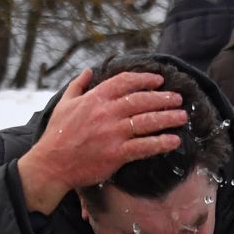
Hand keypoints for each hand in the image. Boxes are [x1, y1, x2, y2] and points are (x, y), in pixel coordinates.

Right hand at [16, 69, 187, 212]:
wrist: (51, 164)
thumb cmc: (57, 135)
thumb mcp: (64, 104)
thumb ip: (77, 85)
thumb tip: (87, 70)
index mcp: (95, 98)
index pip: (125, 82)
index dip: (145, 79)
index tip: (159, 80)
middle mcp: (107, 113)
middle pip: (142, 100)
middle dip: (163, 98)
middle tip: (178, 99)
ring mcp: (113, 133)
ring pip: (147, 121)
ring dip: (168, 118)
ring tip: (182, 116)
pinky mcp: (117, 154)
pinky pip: (144, 146)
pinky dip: (161, 143)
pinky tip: (174, 141)